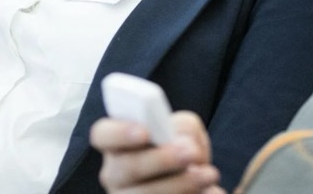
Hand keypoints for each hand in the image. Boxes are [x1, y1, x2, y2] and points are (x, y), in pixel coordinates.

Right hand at [93, 112, 224, 193]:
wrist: (195, 184)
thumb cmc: (184, 150)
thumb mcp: (185, 131)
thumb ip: (182, 126)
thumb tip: (182, 141)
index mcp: (118, 144)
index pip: (103, 134)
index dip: (120, 132)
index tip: (145, 132)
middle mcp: (115, 174)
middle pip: (126, 168)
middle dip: (161, 160)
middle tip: (190, 153)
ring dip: (180, 184)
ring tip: (209, 174)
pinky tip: (209, 192)